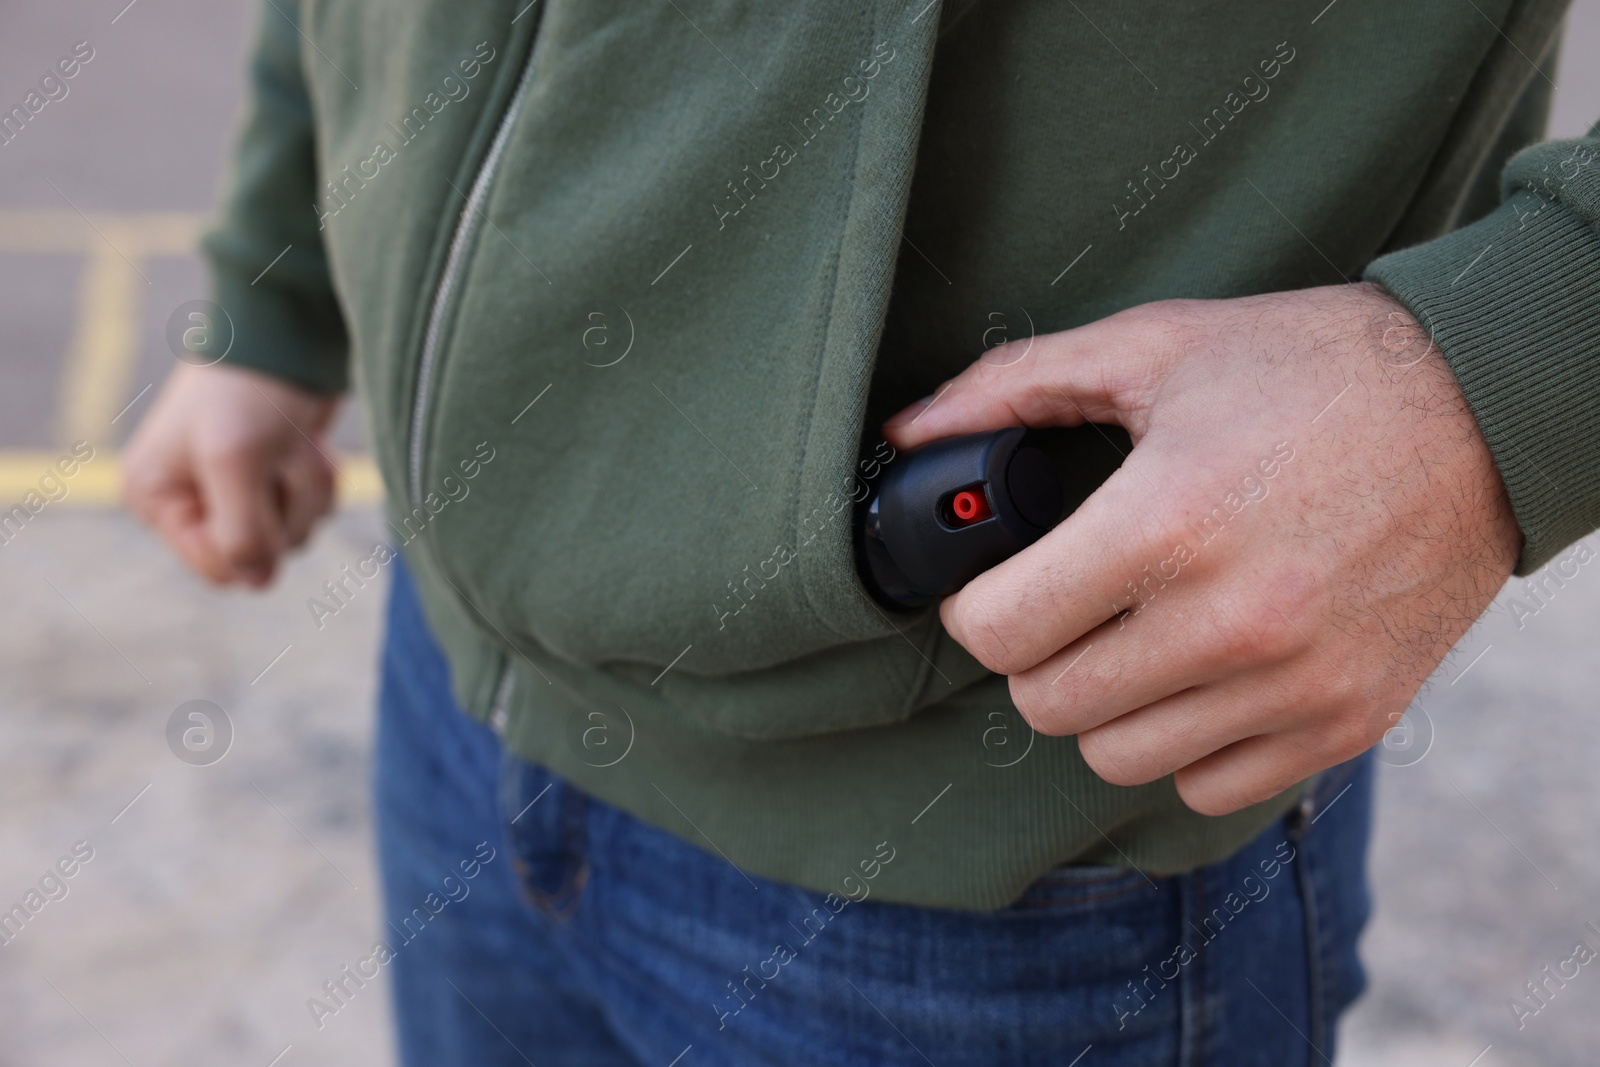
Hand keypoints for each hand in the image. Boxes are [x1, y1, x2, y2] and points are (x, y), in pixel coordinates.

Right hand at [122, 362, 340, 586]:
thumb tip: (256, 583)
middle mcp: (192, 500)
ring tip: (290, 443)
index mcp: (156, 498)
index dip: (254, 542)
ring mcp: (236, 491)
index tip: (256, 491)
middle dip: (284, 506)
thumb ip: (241, 533)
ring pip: (295, 532)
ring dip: (307, 488)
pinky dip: (321, 479)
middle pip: (263, 554)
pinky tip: (308, 443)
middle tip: (275, 455)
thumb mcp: (236, 462)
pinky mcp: (275, 477)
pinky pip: (312, 509)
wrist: (290, 330)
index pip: (219, 568)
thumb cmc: (250, 390)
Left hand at [884, 283, 1519, 814]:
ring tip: (1129, 637)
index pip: (998, 632)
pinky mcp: (1346, 722)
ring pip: (1118, 758)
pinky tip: (1197, 675)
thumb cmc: (1311, 368)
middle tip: (1061, 604)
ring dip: (1102, 704)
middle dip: (1032, 654)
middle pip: (1048, 705)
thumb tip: (910, 430)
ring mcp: (1295, 685)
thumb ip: (1015, 386)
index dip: (975, 607)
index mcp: (1166, 524)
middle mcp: (1231, 623)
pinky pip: (1208, 788)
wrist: (1488, 409)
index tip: (996, 584)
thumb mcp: (1155, 346)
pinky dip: (1183, 744)